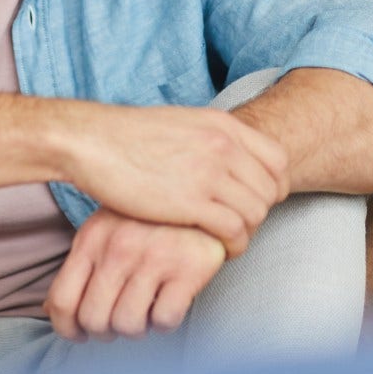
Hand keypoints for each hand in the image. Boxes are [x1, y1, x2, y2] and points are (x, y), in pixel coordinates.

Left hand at [45, 209, 226, 341]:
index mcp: (92, 238)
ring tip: (147, 310)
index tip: (80, 334)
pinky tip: (169, 303)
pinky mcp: (188, 269)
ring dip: (137, 328)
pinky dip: (165, 322)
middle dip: (105, 331)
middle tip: (120, 321)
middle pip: (94, 320)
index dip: (67, 329)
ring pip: (128, 325)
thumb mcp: (106, 229)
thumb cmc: (149, 218)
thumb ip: (82, 265)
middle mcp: (118, 248)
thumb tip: (52, 310)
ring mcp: (154, 258)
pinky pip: (165, 320)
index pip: (62, 301)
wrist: (203, 193)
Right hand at [64, 104, 288, 257]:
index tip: (257, 201)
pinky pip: (234, 230)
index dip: (274, 186)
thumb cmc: (129, 137)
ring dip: (247, 232)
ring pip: (256, 212)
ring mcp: (209, 173)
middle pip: (270, 190)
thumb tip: (227, 155)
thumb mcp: (182, 123)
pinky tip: (219, 250)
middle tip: (240, 226)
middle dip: (260, 213)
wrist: (94, 142)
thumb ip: (211, 139)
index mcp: (223, 125)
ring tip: (229, 241)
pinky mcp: (191, 202)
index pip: (278, 159)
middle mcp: (223, 146)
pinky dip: (233, 245)